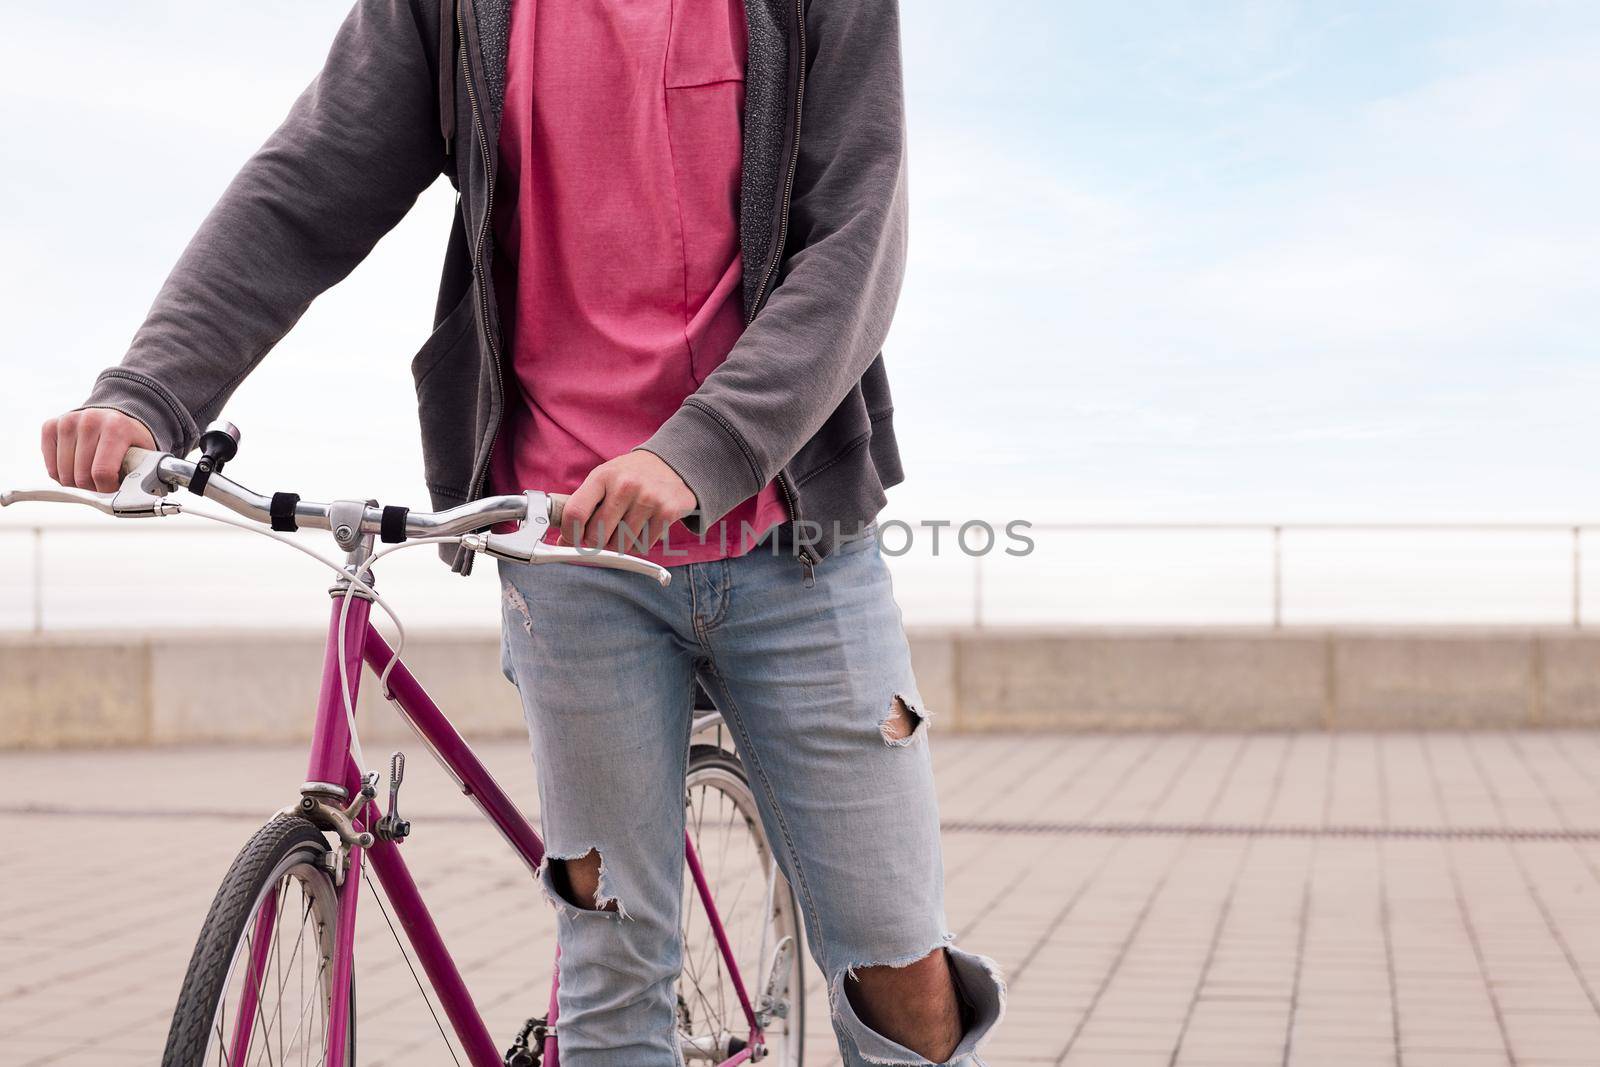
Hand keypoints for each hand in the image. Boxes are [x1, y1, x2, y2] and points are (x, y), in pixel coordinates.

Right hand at [41, 408, 156, 491]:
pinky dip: (62, 475)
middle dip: (93, 489)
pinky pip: (50, 467)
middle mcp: (90, 420)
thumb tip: (137, 498)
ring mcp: (68, 421)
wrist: (114, 418)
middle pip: (81, 476)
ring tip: (91, 476)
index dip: (107, 490)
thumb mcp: (144, 454)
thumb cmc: (129, 440)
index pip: (102, 473)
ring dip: (77, 484)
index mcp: (116, 427)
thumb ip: (142, 473)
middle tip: (103, 484)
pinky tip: (76, 468)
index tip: (114, 491)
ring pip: (63, 474)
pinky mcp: (50, 426)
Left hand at [561, 450, 697, 553]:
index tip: (571, 539)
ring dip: (619, 544)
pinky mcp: (667, 512)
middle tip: (603, 534)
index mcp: (603, 476)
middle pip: (597, 535)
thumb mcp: (603, 479)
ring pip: (621, 545)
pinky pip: (643, 545)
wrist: (671, 463)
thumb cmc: (629, 475)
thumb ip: (582, 507)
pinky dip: (640, 543)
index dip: (569, 533)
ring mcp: (648, 499)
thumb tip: (563, 542)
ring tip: (626, 527)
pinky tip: (643, 526)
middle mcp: (625, 486)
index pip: (576, 513)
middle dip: (597, 541)